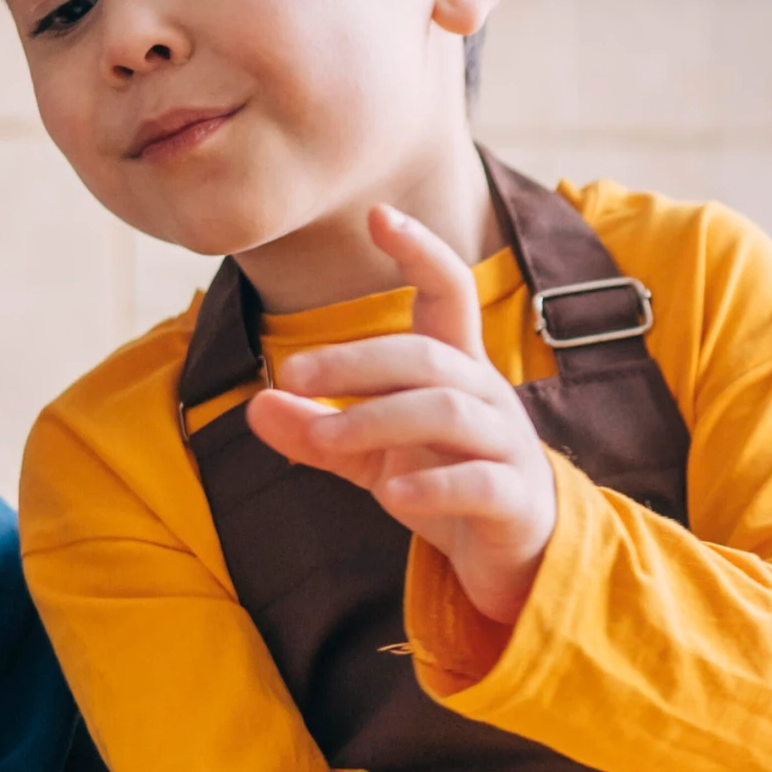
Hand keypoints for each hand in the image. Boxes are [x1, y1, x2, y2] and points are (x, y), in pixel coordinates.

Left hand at [246, 204, 556, 623]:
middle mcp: (486, 395)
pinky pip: (477, 482)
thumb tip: (255, 405)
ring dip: (377, 419)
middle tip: (292, 371)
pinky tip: (392, 494)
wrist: (517, 557)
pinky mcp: (514, 499)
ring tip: (323, 438)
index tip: (378, 214)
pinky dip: (433, 485)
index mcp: (456, 369)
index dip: (420, 251)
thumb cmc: (445, 482)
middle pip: (427, 355)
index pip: (449, 292)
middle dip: (356, 359)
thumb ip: (317, 431)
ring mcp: (507, 446)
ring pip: (448, 411)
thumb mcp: (372, 456)